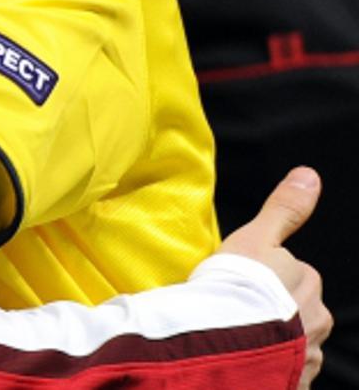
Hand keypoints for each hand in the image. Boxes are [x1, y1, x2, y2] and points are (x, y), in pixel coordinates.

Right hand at [218, 166, 329, 388]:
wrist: (227, 342)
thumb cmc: (237, 285)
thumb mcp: (256, 237)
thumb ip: (283, 209)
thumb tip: (310, 174)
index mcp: (309, 285)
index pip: (293, 276)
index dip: (265, 278)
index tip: (240, 283)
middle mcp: (316, 322)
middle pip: (296, 312)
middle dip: (273, 314)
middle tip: (236, 312)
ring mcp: (306, 357)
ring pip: (291, 345)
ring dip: (270, 344)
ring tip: (236, 340)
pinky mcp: (291, 384)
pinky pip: (282, 374)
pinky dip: (267, 369)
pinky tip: (243, 363)